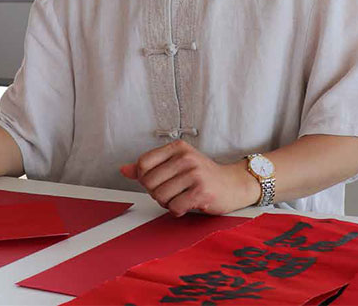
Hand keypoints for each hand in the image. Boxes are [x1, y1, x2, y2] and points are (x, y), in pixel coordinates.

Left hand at [120, 140, 259, 216]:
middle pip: (149, 182)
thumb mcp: (176, 164)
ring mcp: (195, 174)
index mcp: (177, 147)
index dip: (145, 178)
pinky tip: (188, 204)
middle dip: (157, 193)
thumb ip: (149, 167)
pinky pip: (174, 208)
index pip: (143, 163)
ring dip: (167, 203)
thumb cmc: (201, 175)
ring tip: (180, 197)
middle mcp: (186, 157)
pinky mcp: (202, 192)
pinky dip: (177, 211)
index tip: (158, 181)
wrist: (233, 185)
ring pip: (160, 196)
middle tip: (172, 192)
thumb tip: (123, 170)